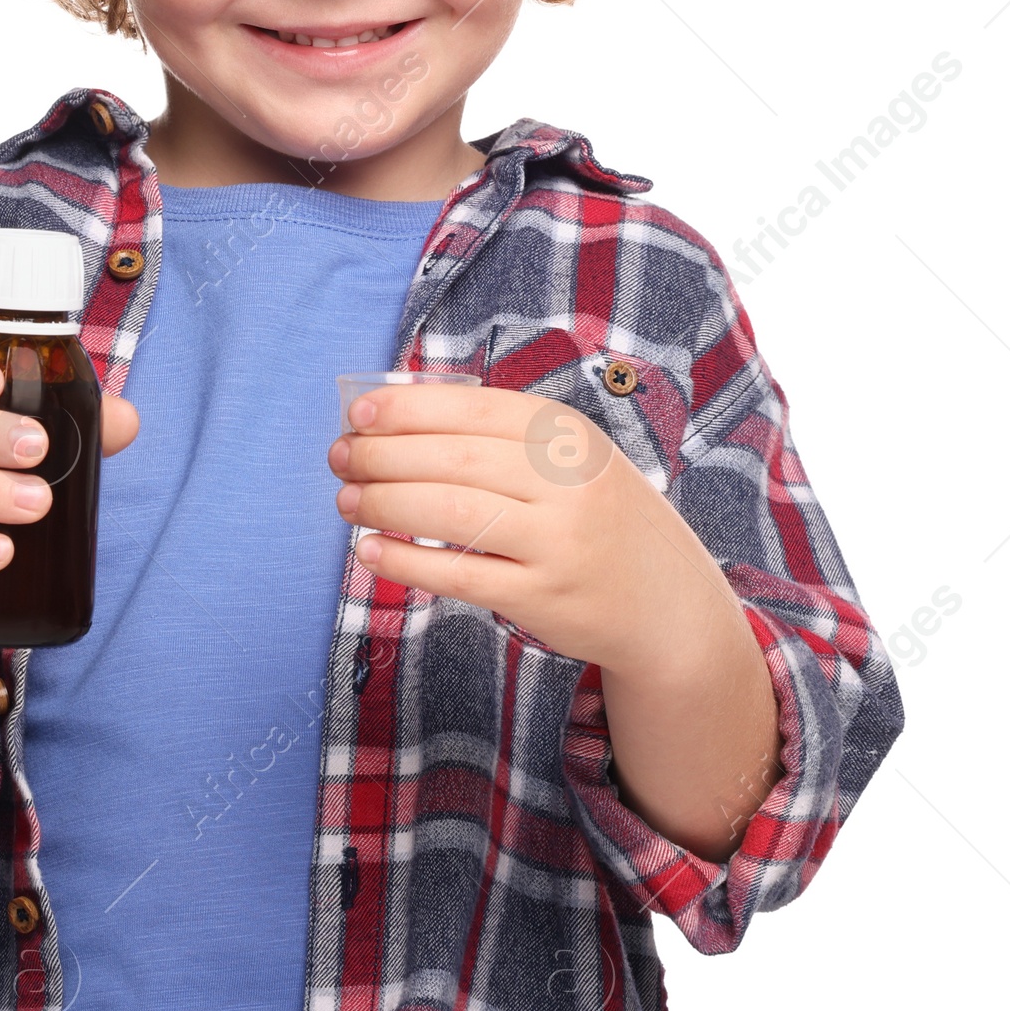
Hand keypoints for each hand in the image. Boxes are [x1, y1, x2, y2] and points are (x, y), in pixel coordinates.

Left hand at [327, 381, 713, 672]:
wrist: (668, 602)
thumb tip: (398, 418)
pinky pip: (460, 575)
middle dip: (384, 456)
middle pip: (454, 460)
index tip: (359, 413)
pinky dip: (406, 562)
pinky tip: (370, 551)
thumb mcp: (571, 458)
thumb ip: (500, 437)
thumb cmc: (598, 515)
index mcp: (569, 434)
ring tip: (347, 501)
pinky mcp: (544, 598)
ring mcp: (559, 543)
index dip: (409, 408)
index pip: (473, 409)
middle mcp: (568, 483)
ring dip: (386, 505)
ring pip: (451, 514)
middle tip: (340, 458)